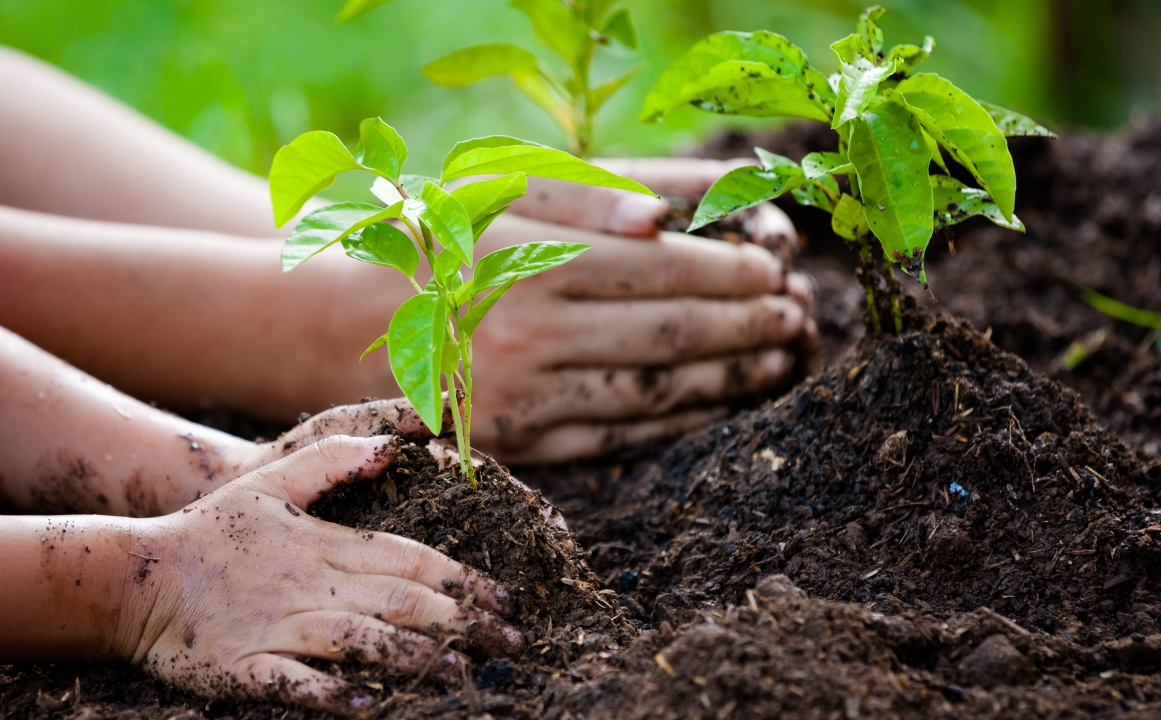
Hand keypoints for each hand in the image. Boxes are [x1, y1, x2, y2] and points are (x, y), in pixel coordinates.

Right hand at [128, 435, 520, 712]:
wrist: (136, 577)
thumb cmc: (213, 531)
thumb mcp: (274, 483)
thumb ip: (334, 463)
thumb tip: (393, 446)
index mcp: (327, 545)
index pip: (412, 559)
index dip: (463, 579)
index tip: (504, 599)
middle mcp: (313, 585)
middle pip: (401, 601)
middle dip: (461, 622)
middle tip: (509, 642)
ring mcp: (281, 627)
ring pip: (361, 640)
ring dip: (413, 657)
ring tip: (458, 672)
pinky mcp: (247, 667)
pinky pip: (295, 685)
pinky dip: (331, 696)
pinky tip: (368, 707)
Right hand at [461, 158, 815, 462]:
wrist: (349, 323)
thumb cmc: (440, 241)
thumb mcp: (500, 193)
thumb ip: (587, 192)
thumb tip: (664, 215)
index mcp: (527, 258)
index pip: (657, 269)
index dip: (728, 270)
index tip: (775, 267)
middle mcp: (526, 331)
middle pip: (667, 334)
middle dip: (746, 325)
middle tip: (796, 315)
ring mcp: (522, 395)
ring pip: (652, 392)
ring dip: (728, 379)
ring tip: (778, 360)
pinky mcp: (518, 443)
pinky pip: (616, 439)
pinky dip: (678, 424)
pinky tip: (719, 406)